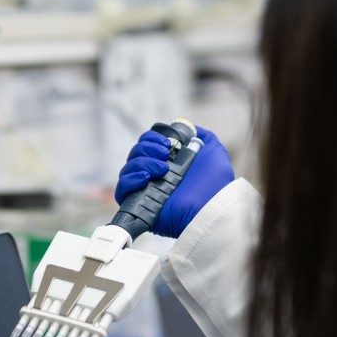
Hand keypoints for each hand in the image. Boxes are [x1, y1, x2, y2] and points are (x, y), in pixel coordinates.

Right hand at [115, 126, 234, 238]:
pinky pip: (121, 190)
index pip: (146, 145)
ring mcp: (145, 191)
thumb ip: (201, 137)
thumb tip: (188, 129)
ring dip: (142, 162)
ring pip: (127, 169)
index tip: (167, 144)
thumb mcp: (213, 152)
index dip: (151, 139)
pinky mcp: (139, 206)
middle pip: (134, 154)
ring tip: (162, 170)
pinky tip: (145, 178)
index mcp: (168, 164)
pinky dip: (130, 179)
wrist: (211, 207)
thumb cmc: (215, 184)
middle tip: (165, 155)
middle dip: (147, 148)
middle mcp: (155, 177)